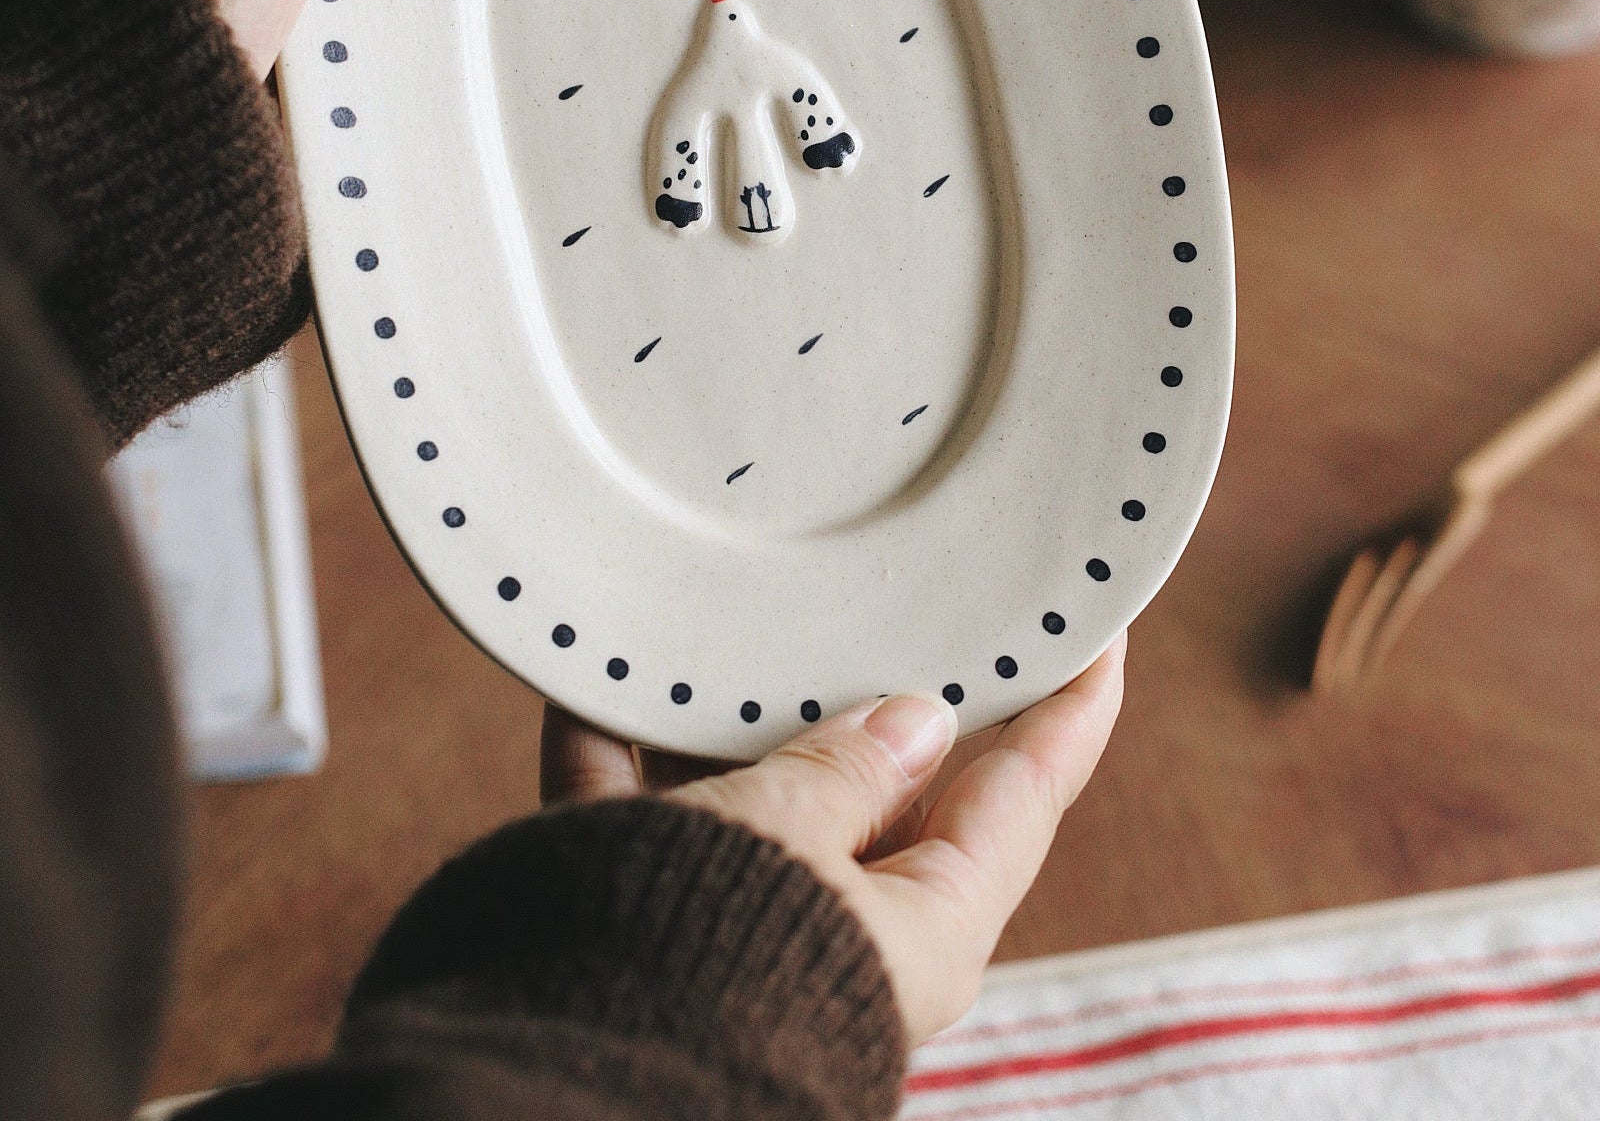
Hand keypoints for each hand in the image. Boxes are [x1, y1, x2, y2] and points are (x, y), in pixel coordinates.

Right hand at [540, 636, 1124, 1046]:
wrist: (543, 1076)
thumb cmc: (700, 955)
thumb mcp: (793, 837)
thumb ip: (850, 770)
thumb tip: (921, 719)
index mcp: (922, 928)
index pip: (1026, 792)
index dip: (1070, 703)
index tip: (1098, 619)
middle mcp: (845, 930)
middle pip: (891, 788)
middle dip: (884, 691)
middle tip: (903, 582)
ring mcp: (743, 922)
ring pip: (760, 792)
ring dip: (738, 711)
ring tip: (740, 612)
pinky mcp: (638, 919)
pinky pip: (639, 809)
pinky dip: (619, 743)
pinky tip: (590, 670)